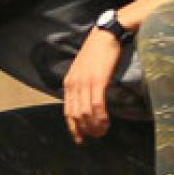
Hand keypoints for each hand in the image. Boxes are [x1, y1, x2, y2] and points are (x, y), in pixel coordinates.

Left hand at [62, 29, 122, 143]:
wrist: (106, 35)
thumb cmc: (98, 53)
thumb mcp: (83, 70)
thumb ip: (82, 85)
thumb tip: (86, 102)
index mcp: (69, 82)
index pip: (67, 111)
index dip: (73, 127)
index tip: (80, 139)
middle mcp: (73, 84)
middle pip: (75, 114)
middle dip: (85, 129)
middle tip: (96, 136)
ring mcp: (85, 82)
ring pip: (85, 112)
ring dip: (94, 125)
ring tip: (102, 131)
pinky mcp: (98, 79)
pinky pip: (96, 103)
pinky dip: (100, 116)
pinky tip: (106, 122)